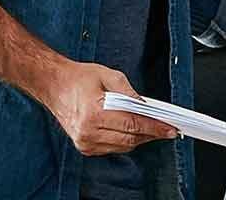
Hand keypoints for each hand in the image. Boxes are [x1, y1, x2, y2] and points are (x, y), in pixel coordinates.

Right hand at [33, 59, 174, 156]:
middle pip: (130, 139)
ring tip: (152, 129)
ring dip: (140, 139)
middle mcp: (88, 131)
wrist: (54, 86)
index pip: (133, 124)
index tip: (170, 129)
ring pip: (123, 147)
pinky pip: (112, 148)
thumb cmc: (78, 78)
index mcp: (94, 113)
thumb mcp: (108, 76)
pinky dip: (125, 141)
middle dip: (151, 134)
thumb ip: (129, 92)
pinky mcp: (84, 147)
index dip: (155, 127)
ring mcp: (85, 142)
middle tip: (167, 130)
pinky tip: (133, 132)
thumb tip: (146, 107)